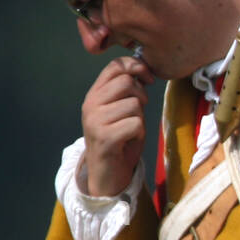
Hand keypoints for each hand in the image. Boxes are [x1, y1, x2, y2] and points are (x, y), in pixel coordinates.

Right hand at [79, 54, 153, 195]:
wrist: (107, 173)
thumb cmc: (120, 139)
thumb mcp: (122, 109)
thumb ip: (128, 91)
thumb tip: (144, 69)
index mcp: (94, 94)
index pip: (115, 66)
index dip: (137, 67)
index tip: (148, 79)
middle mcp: (90, 105)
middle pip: (127, 83)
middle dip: (141, 96)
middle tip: (138, 112)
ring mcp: (95, 121)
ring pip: (134, 104)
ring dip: (140, 118)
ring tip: (130, 130)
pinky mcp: (104, 138)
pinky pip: (136, 124)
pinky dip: (139, 133)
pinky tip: (129, 140)